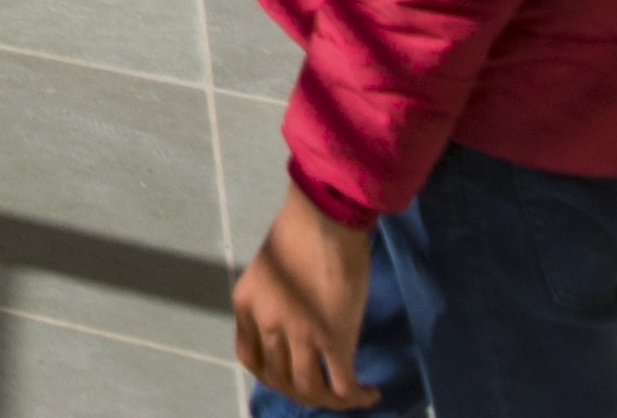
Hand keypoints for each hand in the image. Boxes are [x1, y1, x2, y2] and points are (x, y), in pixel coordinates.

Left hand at [233, 189, 373, 408]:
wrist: (323, 217)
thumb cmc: (299, 232)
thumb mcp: (269, 272)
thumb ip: (275, 302)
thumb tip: (295, 328)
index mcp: (246, 305)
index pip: (251, 359)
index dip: (272, 377)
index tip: (292, 378)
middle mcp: (266, 323)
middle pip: (280, 380)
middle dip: (303, 394)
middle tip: (325, 393)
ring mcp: (299, 333)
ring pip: (310, 390)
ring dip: (331, 402)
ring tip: (350, 396)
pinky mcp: (334, 338)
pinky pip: (343, 384)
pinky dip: (356, 397)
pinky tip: (370, 393)